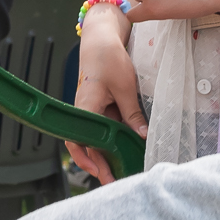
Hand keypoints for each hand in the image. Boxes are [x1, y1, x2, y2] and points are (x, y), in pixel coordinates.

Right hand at [69, 20, 142, 183]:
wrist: (101, 38)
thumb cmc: (107, 58)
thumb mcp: (125, 88)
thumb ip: (132, 114)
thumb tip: (142, 136)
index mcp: (85, 108)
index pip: (77, 141)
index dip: (85, 160)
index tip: (99, 172)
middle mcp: (85, 111)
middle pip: (87, 145)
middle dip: (99, 165)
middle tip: (113, 181)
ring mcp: (91, 110)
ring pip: (96, 138)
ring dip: (106, 154)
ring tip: (120, 170)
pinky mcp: (99, 106)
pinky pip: (104, 127)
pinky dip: (112, 139)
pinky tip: (125, 148)